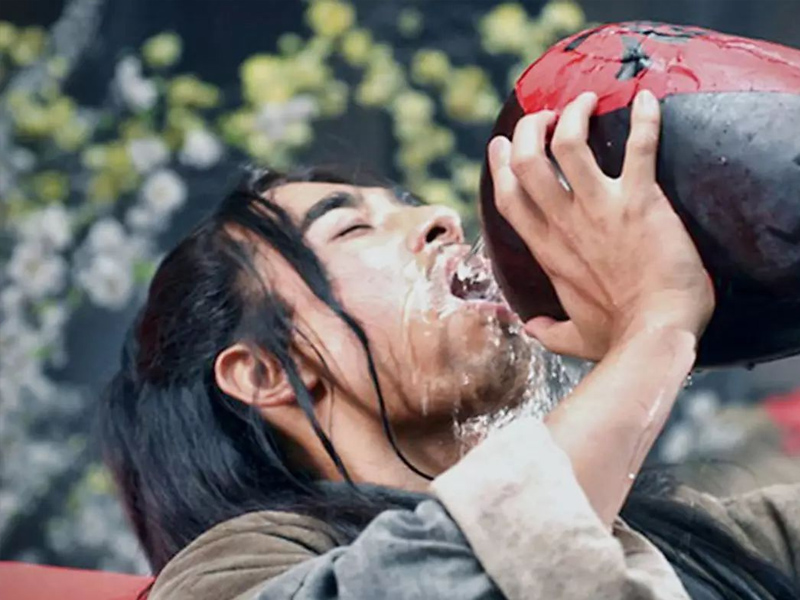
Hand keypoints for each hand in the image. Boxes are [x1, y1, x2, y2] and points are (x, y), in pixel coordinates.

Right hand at [488, 90, 714, 359]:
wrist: (658, 334)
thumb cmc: (620, 336)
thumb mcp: (576, 337)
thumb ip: (550, 332)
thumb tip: (532, 329)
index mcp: (547, 250)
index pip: (509, 197)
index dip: (500, 165)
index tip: (502, 144)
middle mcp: (565, 223)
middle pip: (528, 161)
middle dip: (531, 130)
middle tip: (548, 117)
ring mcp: (600, 210)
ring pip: (568, 144)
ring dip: (574, 116)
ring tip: (586, 101)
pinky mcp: (640, 202)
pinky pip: (638, 147)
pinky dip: (644, 119)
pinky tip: (645, 99)